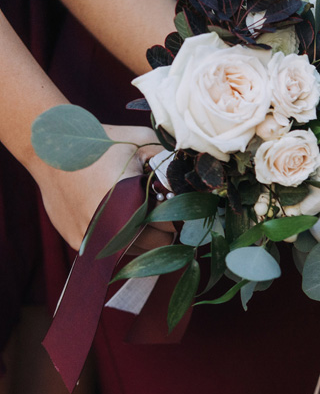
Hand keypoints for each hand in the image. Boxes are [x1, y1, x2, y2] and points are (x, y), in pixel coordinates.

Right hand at [32, 125, 172, 251]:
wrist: (49, 150)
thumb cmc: (100, 144)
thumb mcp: (141, 141)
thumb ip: (170, 158)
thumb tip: (195, 173)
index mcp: (130, 206)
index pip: (172, 226)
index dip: (181, 215)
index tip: (179, 203)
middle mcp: (111, 229)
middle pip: (158, 244)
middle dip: (166, 228)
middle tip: (161, 208)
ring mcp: (92, 239)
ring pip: (136, 252)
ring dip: (145, 237)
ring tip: (141, 212)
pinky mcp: (77, 243)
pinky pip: (111, 252)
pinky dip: (121, 240)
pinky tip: (119, 218)